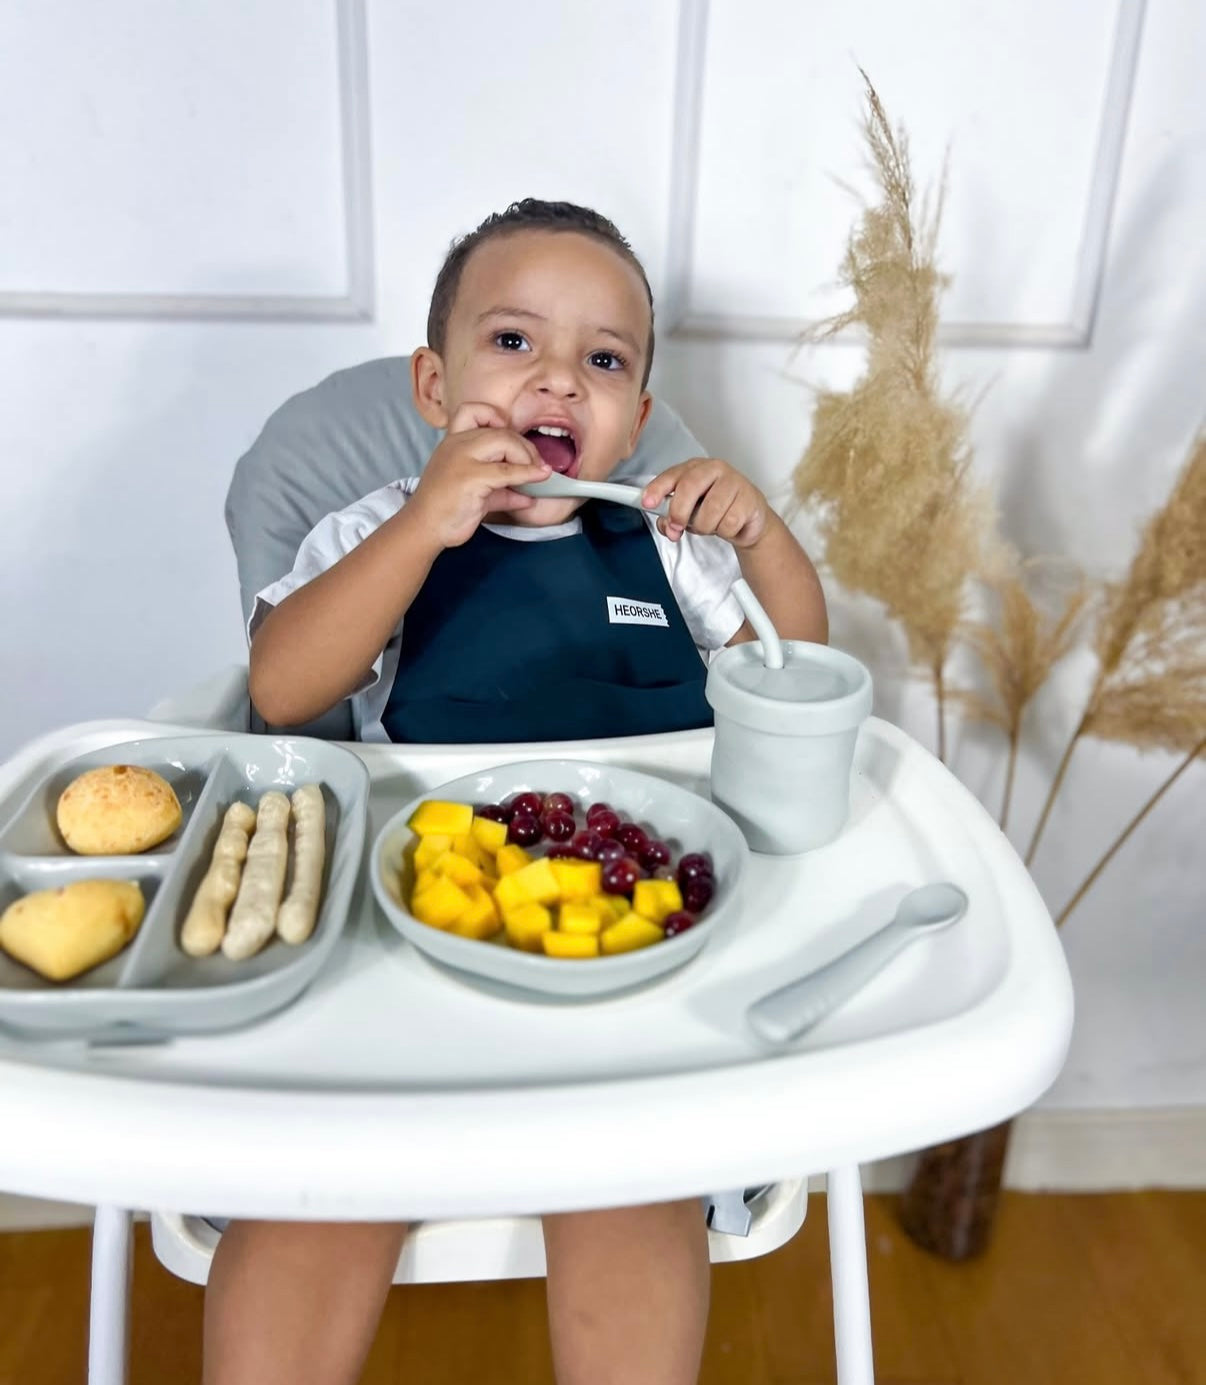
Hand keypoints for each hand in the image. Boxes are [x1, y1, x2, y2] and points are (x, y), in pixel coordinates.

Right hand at [407, 402, 550, 547]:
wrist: (423, 527)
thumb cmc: (446, 509)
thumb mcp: (476, 492)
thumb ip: (502, 489)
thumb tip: (529, 496)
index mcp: (453, 442)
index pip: (473, 411)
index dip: (496, 417)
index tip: (511, 439)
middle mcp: (457, 444)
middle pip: (500, 430)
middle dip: (524, 447)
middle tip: (536, 466)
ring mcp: (462, 459)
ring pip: (505, 442)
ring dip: (528, 457)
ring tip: (536, 473)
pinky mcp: (470, 477)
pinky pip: (507, 471)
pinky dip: (528, 473)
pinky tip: (539, 478)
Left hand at [642, 458, 769, 547]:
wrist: (748, 518)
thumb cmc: (716, 510)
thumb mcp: (689, 513)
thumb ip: (671, 518)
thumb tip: (666, 526)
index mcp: (695, 468)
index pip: (672, 475)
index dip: (657, 489)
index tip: (647, 503)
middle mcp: (714, 469)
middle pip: (689, 487)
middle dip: (679, 512)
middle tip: (677, 527)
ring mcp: (734, 481)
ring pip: (709, 512)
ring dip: (706, 527)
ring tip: (712, 524)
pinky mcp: (749, 498)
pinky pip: (728, 523)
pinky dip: (725, 532)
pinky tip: (730, 524)